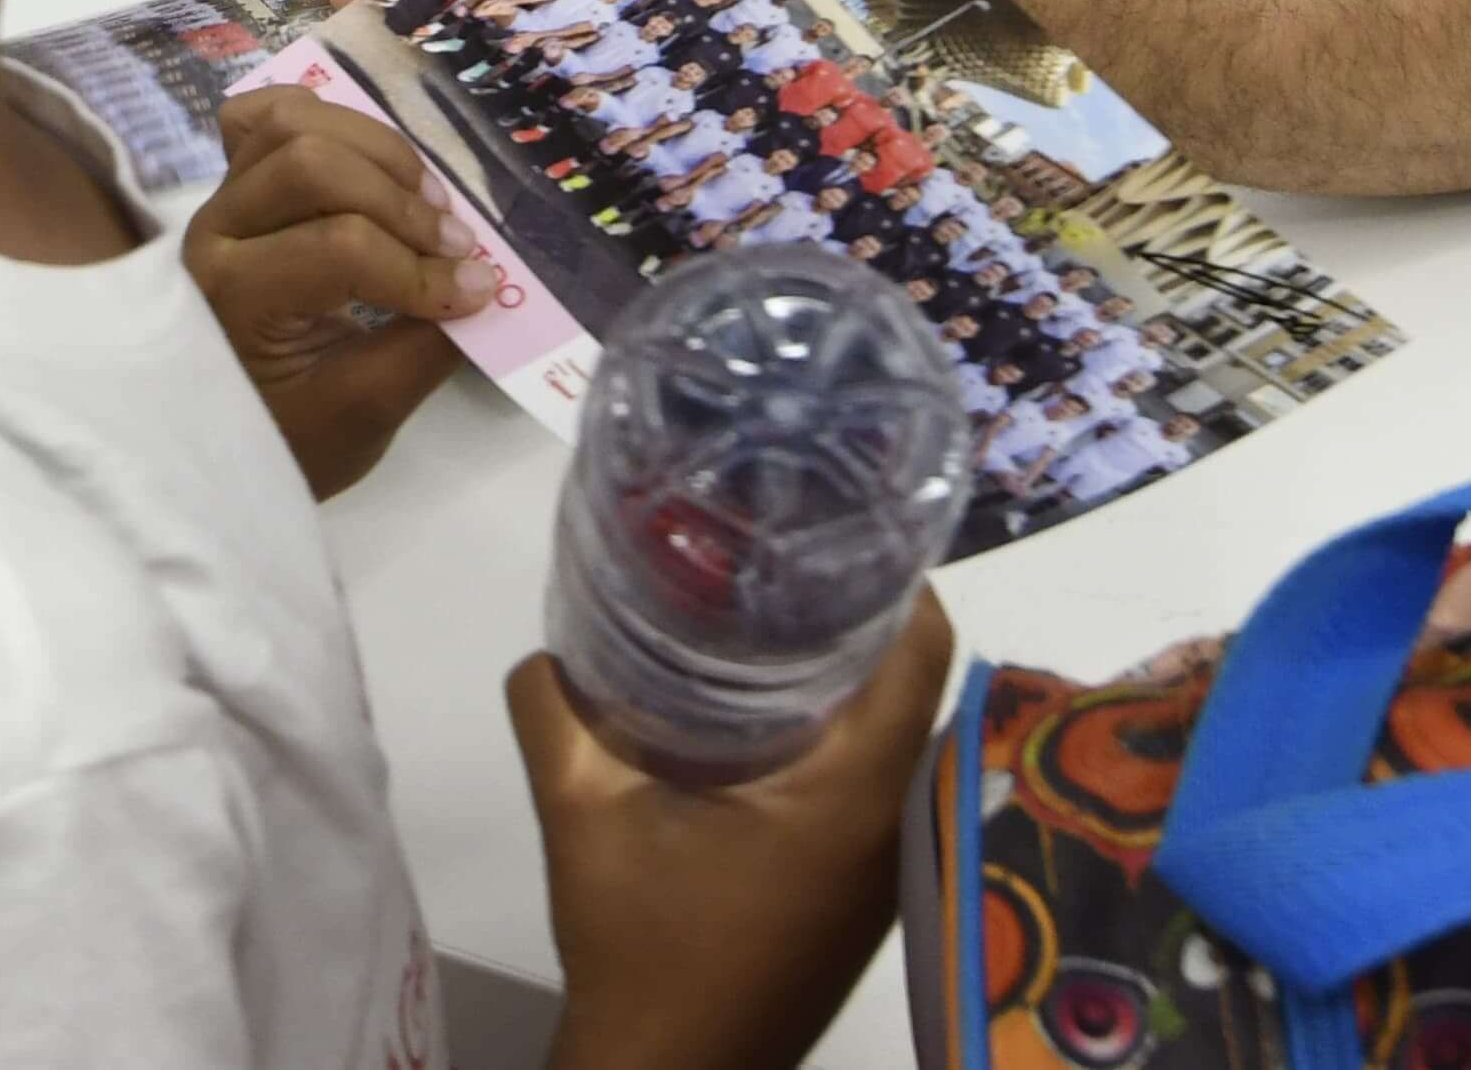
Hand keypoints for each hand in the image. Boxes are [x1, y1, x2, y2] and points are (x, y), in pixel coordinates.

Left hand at [180, 85, 497, 495]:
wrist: (224, 440)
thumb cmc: (290, 436)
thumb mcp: (363, 415)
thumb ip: (425, 348)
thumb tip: (485, 284)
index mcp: (235, 299)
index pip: (339, 249)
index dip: (420, 270)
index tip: (479, 296)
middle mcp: (213, 233)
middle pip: (310, 163)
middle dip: (402, 204)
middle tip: (457, 246)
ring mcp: (219, 200)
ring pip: (292, 123)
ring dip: (377, 152)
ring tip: (427, 204)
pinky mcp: (234, 184)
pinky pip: (265, 116)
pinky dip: (326, 119)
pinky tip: (372, 159)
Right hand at [520, 592, 953, 1069]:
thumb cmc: (639, 943)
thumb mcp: (581, 813)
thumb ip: (557, 711)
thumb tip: (548, 647)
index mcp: (854, 787)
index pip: (923, 648)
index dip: (893, 574)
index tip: (832, 526)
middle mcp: (892, 819)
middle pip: (910, 683)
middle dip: (856, 613)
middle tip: (782, 560)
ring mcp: (885, 865)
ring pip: (892, 735)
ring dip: (846, 678)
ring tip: (767, 619)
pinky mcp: (863, 895)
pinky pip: (873, 784)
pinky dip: (836, 738)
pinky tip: (762, 720)